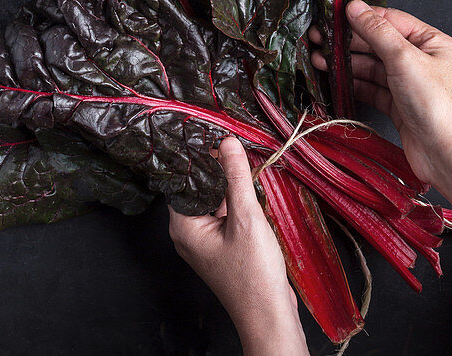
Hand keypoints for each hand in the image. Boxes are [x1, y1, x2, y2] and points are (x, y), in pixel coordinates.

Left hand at [168, 136, 308, 355]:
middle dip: (216, 170)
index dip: (196, 158)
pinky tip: (251, 192)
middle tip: (233, 148)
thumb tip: (227, 143)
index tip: (211, 136)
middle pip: (197, 189)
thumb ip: (236, 177)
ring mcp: (206, 242)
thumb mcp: (246, 218)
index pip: (181, 180)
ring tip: (244, 166)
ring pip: (213, 201)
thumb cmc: (253, 277)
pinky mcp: (222, 247)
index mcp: (184, 227)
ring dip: (229, 186)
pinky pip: (224, 215)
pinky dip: (236, 203)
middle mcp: (189, 234)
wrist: (270, 316)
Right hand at [309, 1, 451, 188]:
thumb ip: (377, 32)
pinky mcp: (398, 105)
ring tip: (319, 58)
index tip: (333, 15)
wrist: (448, 155)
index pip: (389, 20)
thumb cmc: (436, 104)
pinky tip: (333, 79)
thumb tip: (354, 7)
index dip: (361, 17)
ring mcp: (407, 83)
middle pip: (377, 43)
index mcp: (429, 41)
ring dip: (345, 63)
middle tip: (318, 38)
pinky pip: (371, 88)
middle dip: (347, 42)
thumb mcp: (404, 58)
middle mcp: (419, 59)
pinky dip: (353, 83)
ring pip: (371, 66)